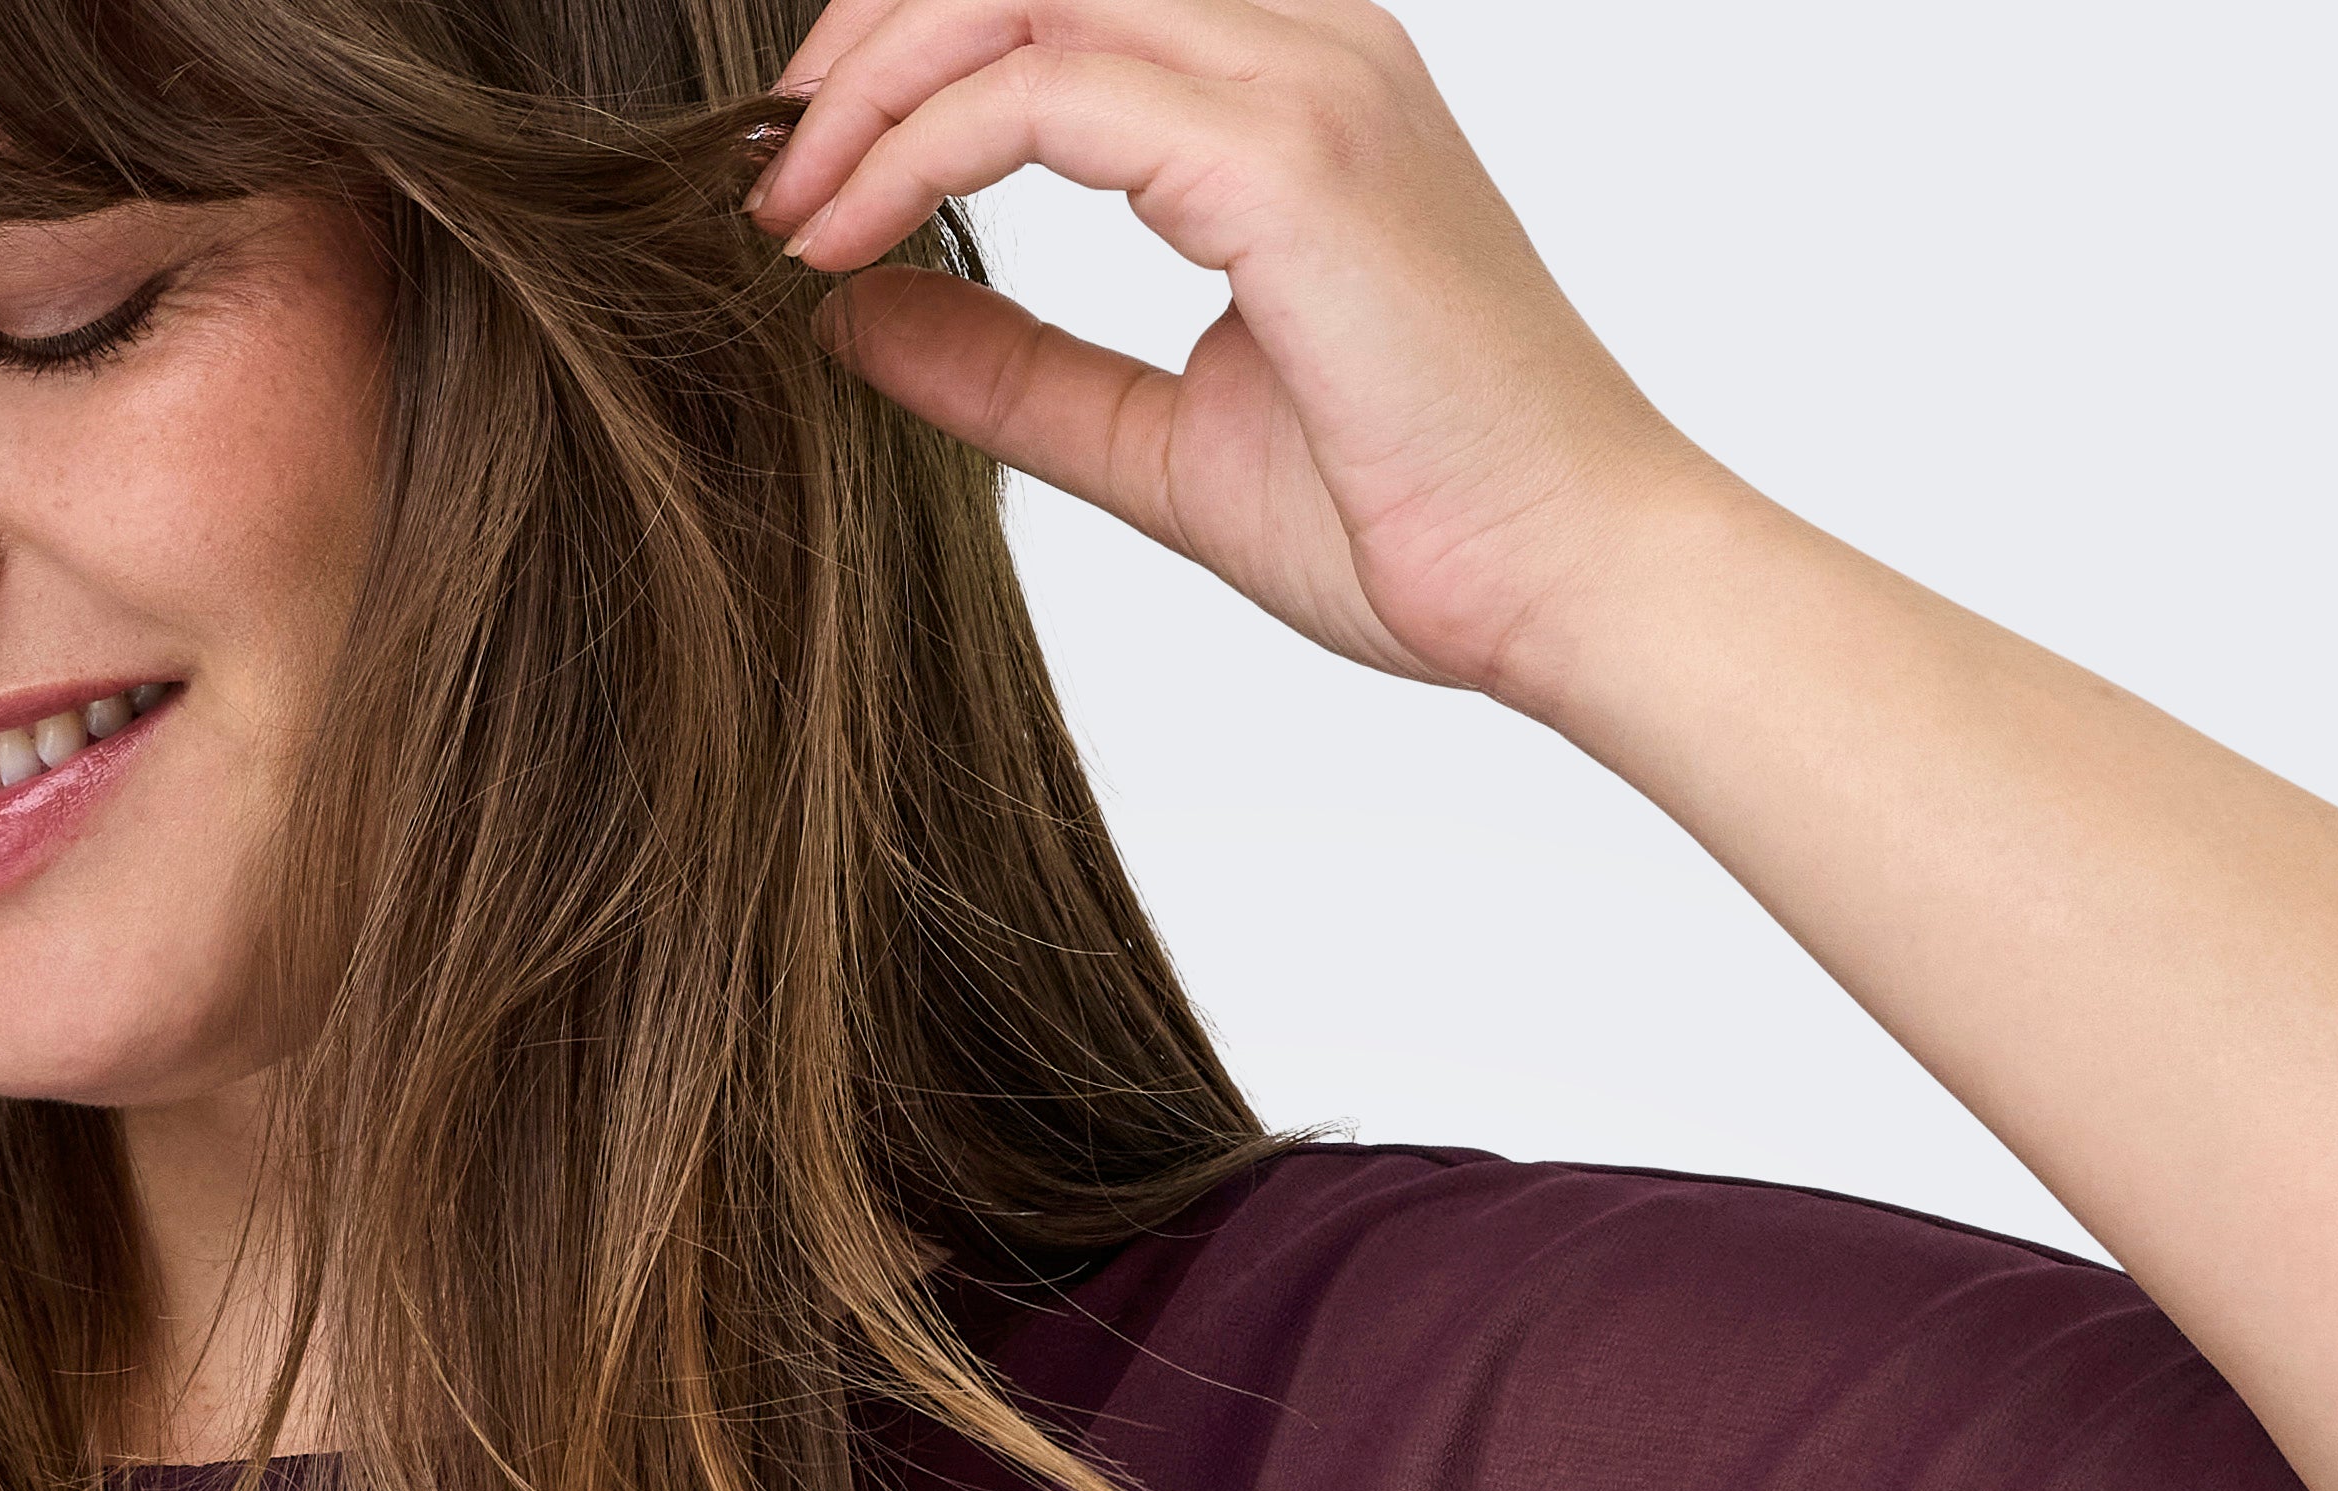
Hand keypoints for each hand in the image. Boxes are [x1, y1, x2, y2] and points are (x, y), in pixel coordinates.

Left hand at [747, 0, 1711, 700]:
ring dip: (868, 85)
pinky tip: (845, 240)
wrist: (1569, 589)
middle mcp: (1299, 37)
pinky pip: (1038, 91)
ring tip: (787, 207)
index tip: (804, 180)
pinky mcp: (1282, 152)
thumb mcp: (1164, 438)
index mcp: (1285, 82)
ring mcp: (1299, 75)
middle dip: (862, 41)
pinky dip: (917, 150)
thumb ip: (1014, 365)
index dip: (901, 54)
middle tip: (768, 172)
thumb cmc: (1423, 526)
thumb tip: (856, 312)